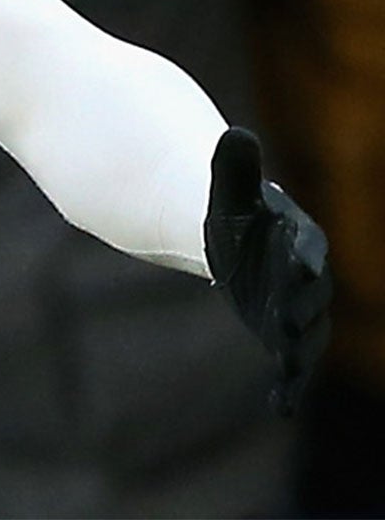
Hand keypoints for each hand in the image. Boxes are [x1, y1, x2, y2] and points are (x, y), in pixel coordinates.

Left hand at [204, 126, 331, 414]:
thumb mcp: (230, 189)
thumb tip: (235, 134)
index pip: (307, 248)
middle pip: (309, 296)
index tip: (300, 263)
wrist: (235, 237)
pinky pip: (290, 364)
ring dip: (298, 349)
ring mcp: (297, 309)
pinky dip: (288, 385)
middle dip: (300, 307)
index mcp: (298, 240)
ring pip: (306, 334)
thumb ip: (234, 167)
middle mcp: (307, 278)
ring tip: (287, 364)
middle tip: (285, 320)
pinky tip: (279, 406)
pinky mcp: (281, 334)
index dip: (303, 256)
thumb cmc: (237, 211)